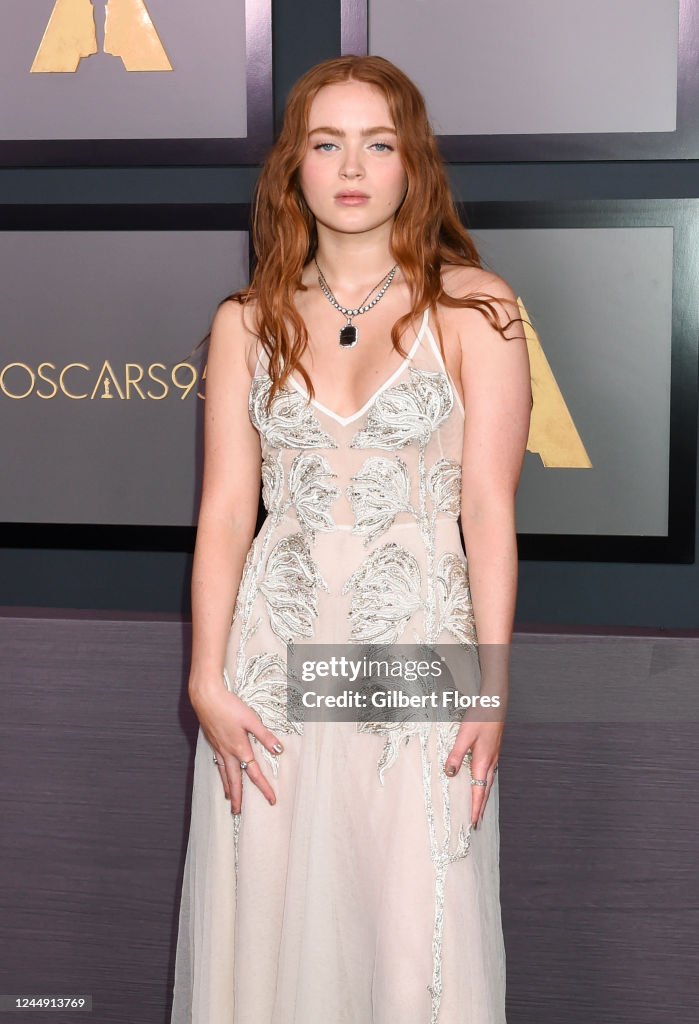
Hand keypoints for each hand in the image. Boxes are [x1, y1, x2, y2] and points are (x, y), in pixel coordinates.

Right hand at [189, 678, 284, 814]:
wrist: (205, 698)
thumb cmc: (229, 706)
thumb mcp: (251, 720)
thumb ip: (265, 736)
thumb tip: (279, 750)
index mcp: (239, 749)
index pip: (254, 774)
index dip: (264, 788)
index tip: (271, 800)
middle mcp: (227, 753)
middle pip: (234, 780)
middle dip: (237, 798)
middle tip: (237, 812)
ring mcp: (218, 748)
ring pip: (224, 774)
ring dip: (227, 787)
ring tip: (228, 798)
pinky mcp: (212, 742)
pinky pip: (218, 764)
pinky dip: (220, 773)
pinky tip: (221, 772)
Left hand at [444, 719, 503, 828]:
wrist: (496, 703)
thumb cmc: (481, 717)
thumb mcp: (464, 735)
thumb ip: (456, 754)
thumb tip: (450, 773)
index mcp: (483, 761)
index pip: (479, 790)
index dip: (476, 807)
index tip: (474, 822)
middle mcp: (490, 761)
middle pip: (485, 789)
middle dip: (481, 806)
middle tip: (476, 821)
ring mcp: (493, 756)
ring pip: (488, 781)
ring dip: (483, 795)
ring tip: (479, 806)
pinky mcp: (493, 750)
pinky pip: (489, 772)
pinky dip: (485, 782)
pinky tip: (481, 781)